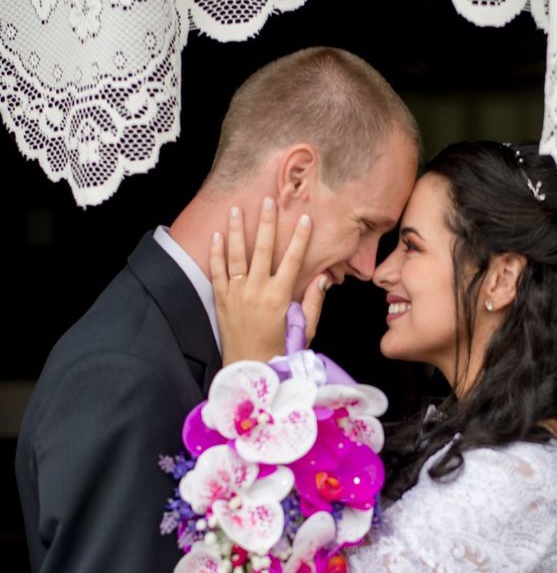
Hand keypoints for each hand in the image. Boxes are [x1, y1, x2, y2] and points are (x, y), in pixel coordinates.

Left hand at [210, 199, 329, 363]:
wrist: (249, 372)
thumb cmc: (280, 353)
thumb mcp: (305, 331)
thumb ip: (314, 302)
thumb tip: (325, 278)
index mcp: (279, 298)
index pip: (293, 260)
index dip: (300, 238)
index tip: (305, 218)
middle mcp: (256, 291)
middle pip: (261, 250)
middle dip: (265, 223)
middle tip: (268, 200)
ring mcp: (236, 294)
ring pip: (236, 255)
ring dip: (236, 230)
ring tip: (236, 208)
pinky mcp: (222, 300)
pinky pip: (217, 272)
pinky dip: (216, 253)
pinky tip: (216, 236)